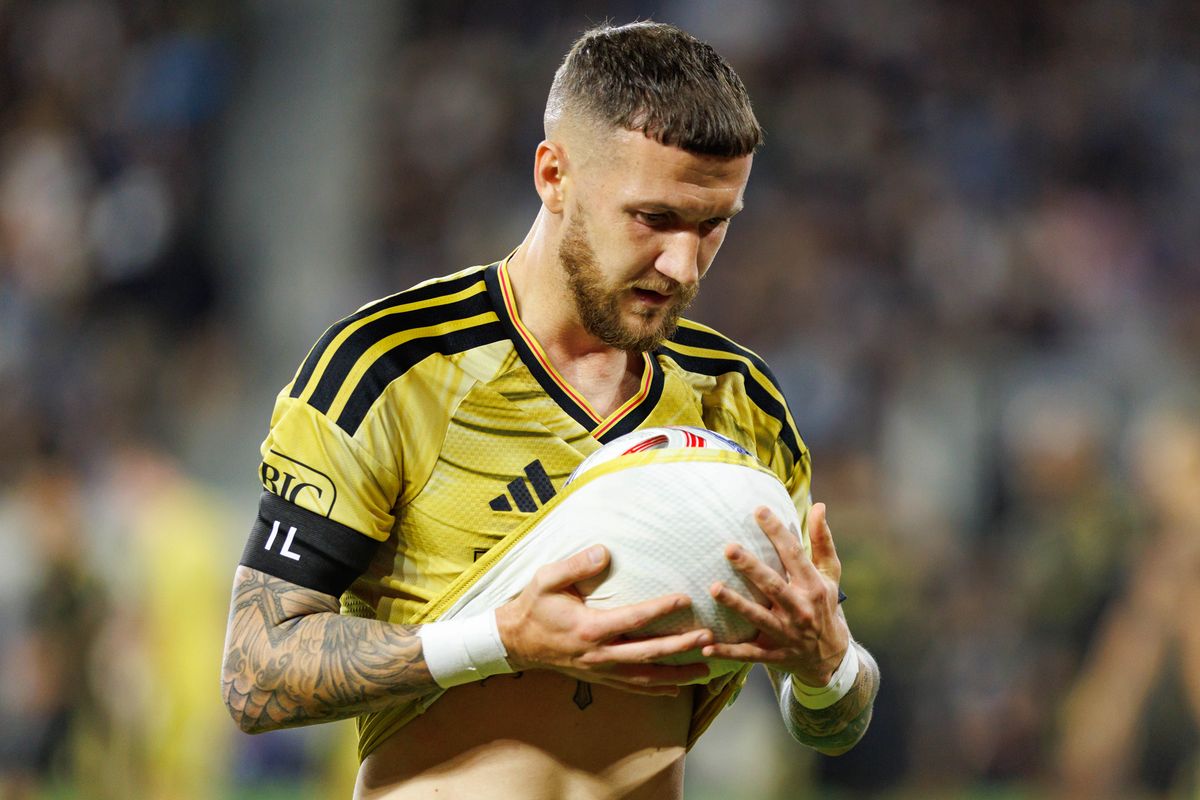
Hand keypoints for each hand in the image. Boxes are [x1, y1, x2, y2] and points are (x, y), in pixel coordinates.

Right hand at [495, 544, 712, 695]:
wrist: (515, 642)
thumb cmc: (533, 606)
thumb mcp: (547, 579)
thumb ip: (575, 565)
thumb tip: (604, 552)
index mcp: (589, 627)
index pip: (633, 619)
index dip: (661, 609)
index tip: (685, 599)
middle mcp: (598, 653)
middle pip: (647, 653)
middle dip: (680, 647)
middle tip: (708, 638)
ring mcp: (600, 670)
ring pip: (645, 677)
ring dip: (677, 675)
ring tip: (706, 670)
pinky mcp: (599, 678)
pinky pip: (633, 687)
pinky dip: (657, 689)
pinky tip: (677, 689)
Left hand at [701, 502, 849, 686]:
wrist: (831, 657)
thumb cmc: (825, 606)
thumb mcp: (830, 575)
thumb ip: (822, 541)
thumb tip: (818, 505)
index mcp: (812, 585)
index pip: (794, 554)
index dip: (777, 532)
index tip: (758, 510)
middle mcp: (800, 609)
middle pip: (773, 585)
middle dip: (751, 567)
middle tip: (728, 548)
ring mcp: (786, 634)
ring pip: (758, 618)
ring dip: (736, 604)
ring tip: (715, 588)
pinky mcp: (774, 654)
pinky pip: (748, 654)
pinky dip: (727, 652)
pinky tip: (705, 646)